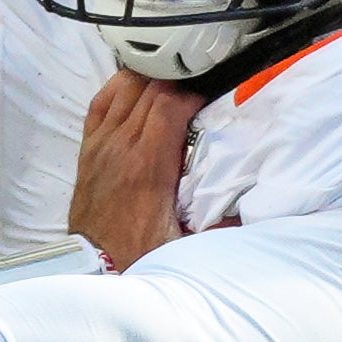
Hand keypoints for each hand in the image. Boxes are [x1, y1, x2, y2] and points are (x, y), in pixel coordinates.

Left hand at [67, 69, 202, 269]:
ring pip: (125, 88)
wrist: (95, 262)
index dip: (193, 94)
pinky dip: (119, 88)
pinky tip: (135, 87)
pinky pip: (100, 101)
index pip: (170, 105)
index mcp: (148, 165)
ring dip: (149, 79)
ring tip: (169, 84)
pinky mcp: (88, 146)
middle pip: (151, 90)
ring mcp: (101, 143)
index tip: (208, 100)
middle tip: (194, 88)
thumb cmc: (139, 249)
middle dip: (177, 82)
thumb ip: (218, 221)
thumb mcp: (184, 238)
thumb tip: (253, 207)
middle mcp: (122, 146)